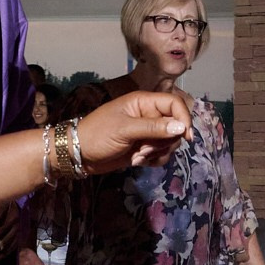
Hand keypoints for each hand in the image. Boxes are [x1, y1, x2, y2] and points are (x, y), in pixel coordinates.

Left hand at [76, 92, 190, 171]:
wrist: (78, 155)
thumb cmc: (97, 135)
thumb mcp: (125, 130)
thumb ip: (154, 128)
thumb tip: (182, 128)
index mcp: (143, 102)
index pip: (174, 104)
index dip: (183, 118)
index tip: (185, 136)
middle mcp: (148, 115)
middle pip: (175, 126)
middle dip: (165, 142)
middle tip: (146, 150)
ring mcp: (146, 132)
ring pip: (169, 142)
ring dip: (158, 153)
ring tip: (138, 156)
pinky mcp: (144, 148)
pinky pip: (161, 154)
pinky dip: (154, 160)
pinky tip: (137, 161)